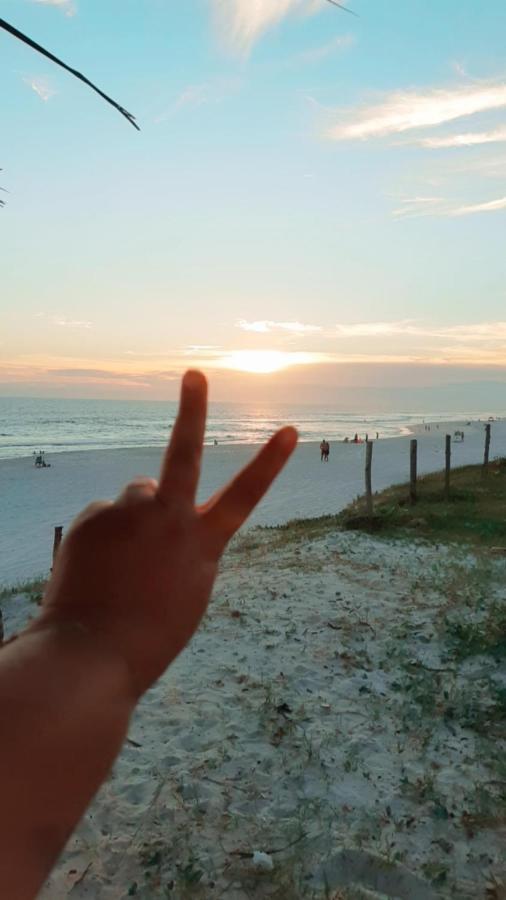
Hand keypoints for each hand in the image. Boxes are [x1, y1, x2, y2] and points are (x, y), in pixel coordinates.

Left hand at [35, 371, 296, 696]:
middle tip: (195, 375)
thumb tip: (151, 505)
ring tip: (120, 562)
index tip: (288, 429)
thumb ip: (181, 543)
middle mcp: (170, 519)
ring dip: (132, 517)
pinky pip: (105, 515)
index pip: (245, 496)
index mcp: (203, 545)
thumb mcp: (186, 590)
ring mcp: (130, 514)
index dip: (269, 462)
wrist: (91, 654)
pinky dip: (103, 535)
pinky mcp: (95, 516)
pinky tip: (97, 567)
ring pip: (136, 496)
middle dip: (192, 409)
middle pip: (183, 453)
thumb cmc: (148, 634)